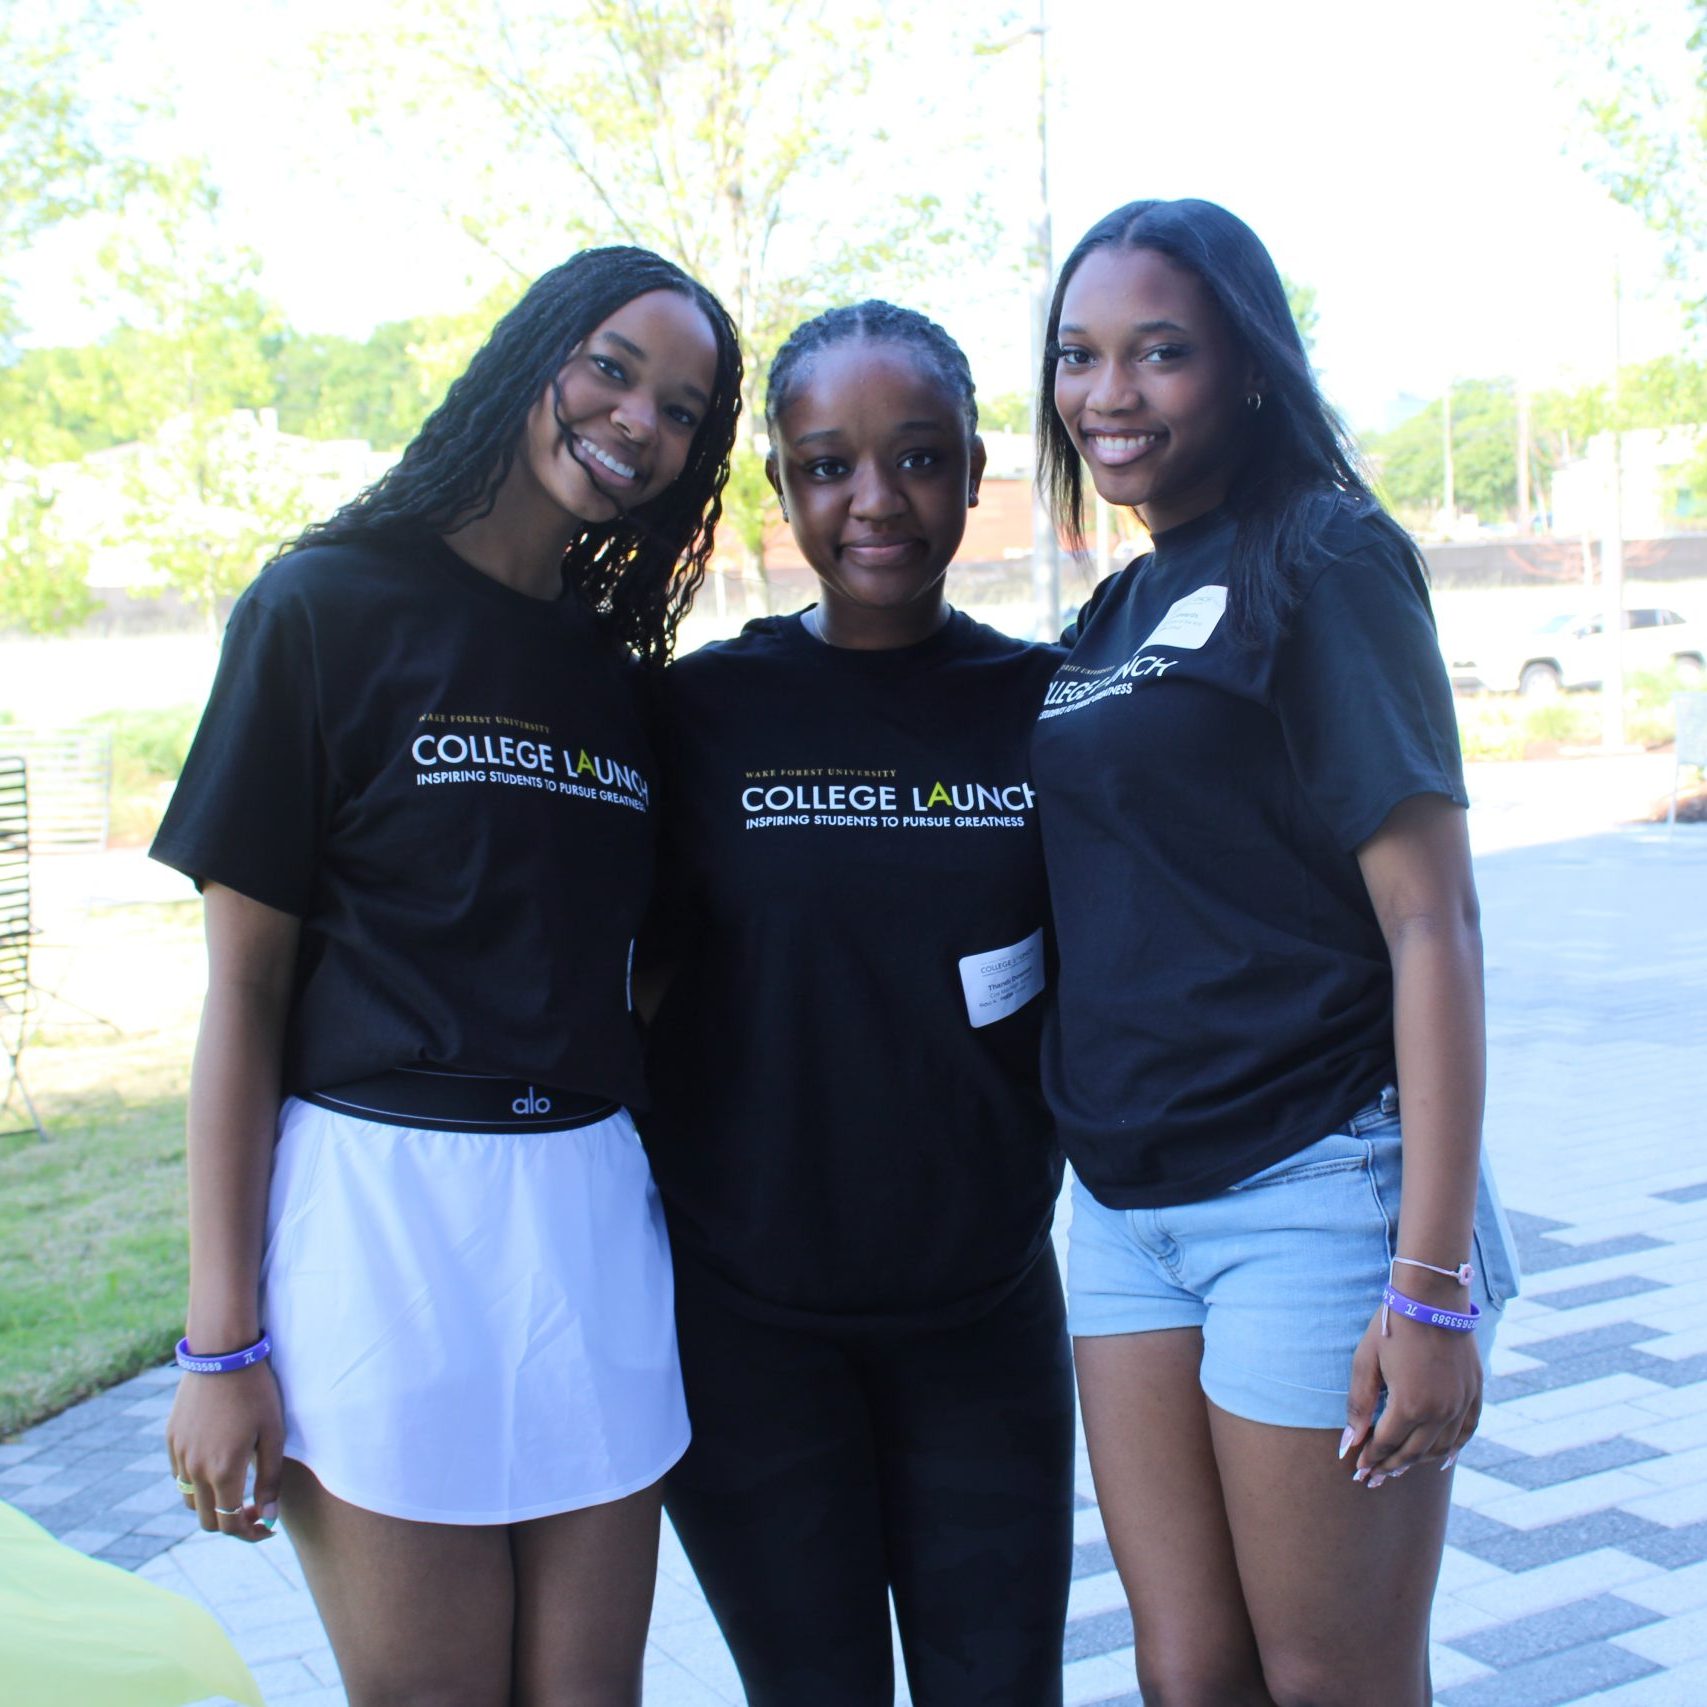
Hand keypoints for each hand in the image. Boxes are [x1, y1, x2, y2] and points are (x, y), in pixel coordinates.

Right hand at [167, 1362, 284, 1541]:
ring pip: (190, 1501)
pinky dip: (198, 1484)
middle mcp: (194, 1469)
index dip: (249, 1533)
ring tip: (238, 1490)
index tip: (266, 1528)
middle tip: (256, 1510)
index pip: (230, 1523)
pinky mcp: (171, 1440)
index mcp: (223, 1471)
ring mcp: (179, 1455)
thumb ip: (271, 1480)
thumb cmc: (256, 1392)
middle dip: (232, 1523)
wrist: (221, 1355)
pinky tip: (220, 1465)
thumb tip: (269, 1519)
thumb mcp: (273, 1434)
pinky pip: (181, 1476)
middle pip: (207, 1520)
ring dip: (213, 1505)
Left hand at [1341, 1305, 1480, 1486]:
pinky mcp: (1475, 1393)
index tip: (1358, 1469)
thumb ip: (1359, 1405)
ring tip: (1399, 1468)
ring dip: (1418, 1462)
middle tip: (1374, 1478)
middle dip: (1390, 1466)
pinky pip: (1466, 1432)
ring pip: (1440, 1448)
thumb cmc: (1391, 1326)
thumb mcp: (1366, 1362)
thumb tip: (1350, 1442)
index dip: (1370, 1459)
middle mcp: (1440, 1412)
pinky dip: (1453, 1449)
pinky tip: (1441, 1458)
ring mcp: (1461, 1404)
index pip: (1386, 1444)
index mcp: (1410, 1406)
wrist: (1432, 1297)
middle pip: (1413, 1452)